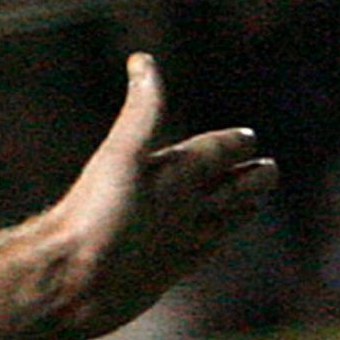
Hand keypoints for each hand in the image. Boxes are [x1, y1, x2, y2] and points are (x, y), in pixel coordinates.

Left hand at [24, 53, 276, 339]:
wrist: (67, 280)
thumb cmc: (92, 218)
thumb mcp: (123, 158)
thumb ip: (142, 114)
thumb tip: (143, 59)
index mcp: (166, 171)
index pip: (211, 152)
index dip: (232, 146)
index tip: (250, 138)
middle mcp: (170, 201)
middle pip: (220, 184)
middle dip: (246, 178)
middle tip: (271, 171)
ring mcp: (170, 236)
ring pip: (217, 217)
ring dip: (238, 207)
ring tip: (257, 198)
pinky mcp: (167, 268)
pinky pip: (203, 249)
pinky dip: (219, 239)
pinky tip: (224, 236)